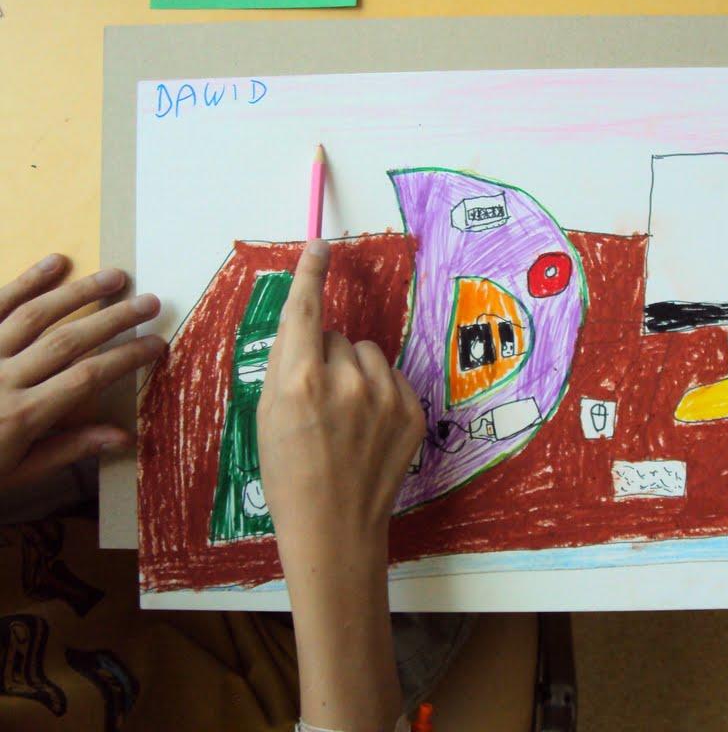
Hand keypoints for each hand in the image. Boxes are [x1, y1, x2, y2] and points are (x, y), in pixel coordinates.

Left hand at [0, 254, 164, 513]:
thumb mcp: (15, 475)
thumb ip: (67, 450)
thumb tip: (122, 436)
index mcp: (21, 415)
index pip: (87, 378)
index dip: (126, 358)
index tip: (157, 345)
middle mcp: (2, 379)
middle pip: (68, 340)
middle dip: (114, 319)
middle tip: (150, 301)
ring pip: (34, 314)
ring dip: (79, 293)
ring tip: (115, 276)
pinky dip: (24, 281)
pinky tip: (54, 262)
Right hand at [257, 240, 423, 731]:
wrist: (334, 527)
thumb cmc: (289, 474)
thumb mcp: (268, 415)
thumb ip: (288, 366)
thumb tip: (311, 329)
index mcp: (299, 379)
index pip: (304, 311)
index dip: (309, 274)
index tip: (318, 245)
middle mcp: (346, 380)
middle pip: (335, 336)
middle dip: (324, 356)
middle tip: (315, 400)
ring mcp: (385, 396)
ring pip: (367, 354)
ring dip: (355, 372)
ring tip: (345, 416)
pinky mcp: (413, 411)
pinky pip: (391, 378)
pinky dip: (379, 393)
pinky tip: (368, 429)